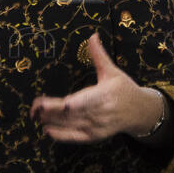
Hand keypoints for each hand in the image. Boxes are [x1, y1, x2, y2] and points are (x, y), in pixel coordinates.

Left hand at [30, 34, 162, 141]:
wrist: (140, 112)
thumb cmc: (124, 89)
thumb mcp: (113, 71)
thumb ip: (99, 55)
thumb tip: (92, 35)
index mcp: (105, 95)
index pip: (88, 101)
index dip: (76, 104)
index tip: (64, 104)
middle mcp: (100, 113)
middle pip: (73, 113)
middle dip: (52, 110)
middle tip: (34, 106)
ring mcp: (97, 127)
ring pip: (71, 124)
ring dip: (51, 121)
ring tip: (34, 115)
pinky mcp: (94, 136)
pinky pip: (75, 137)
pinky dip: (61, 136)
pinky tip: (47, 131)